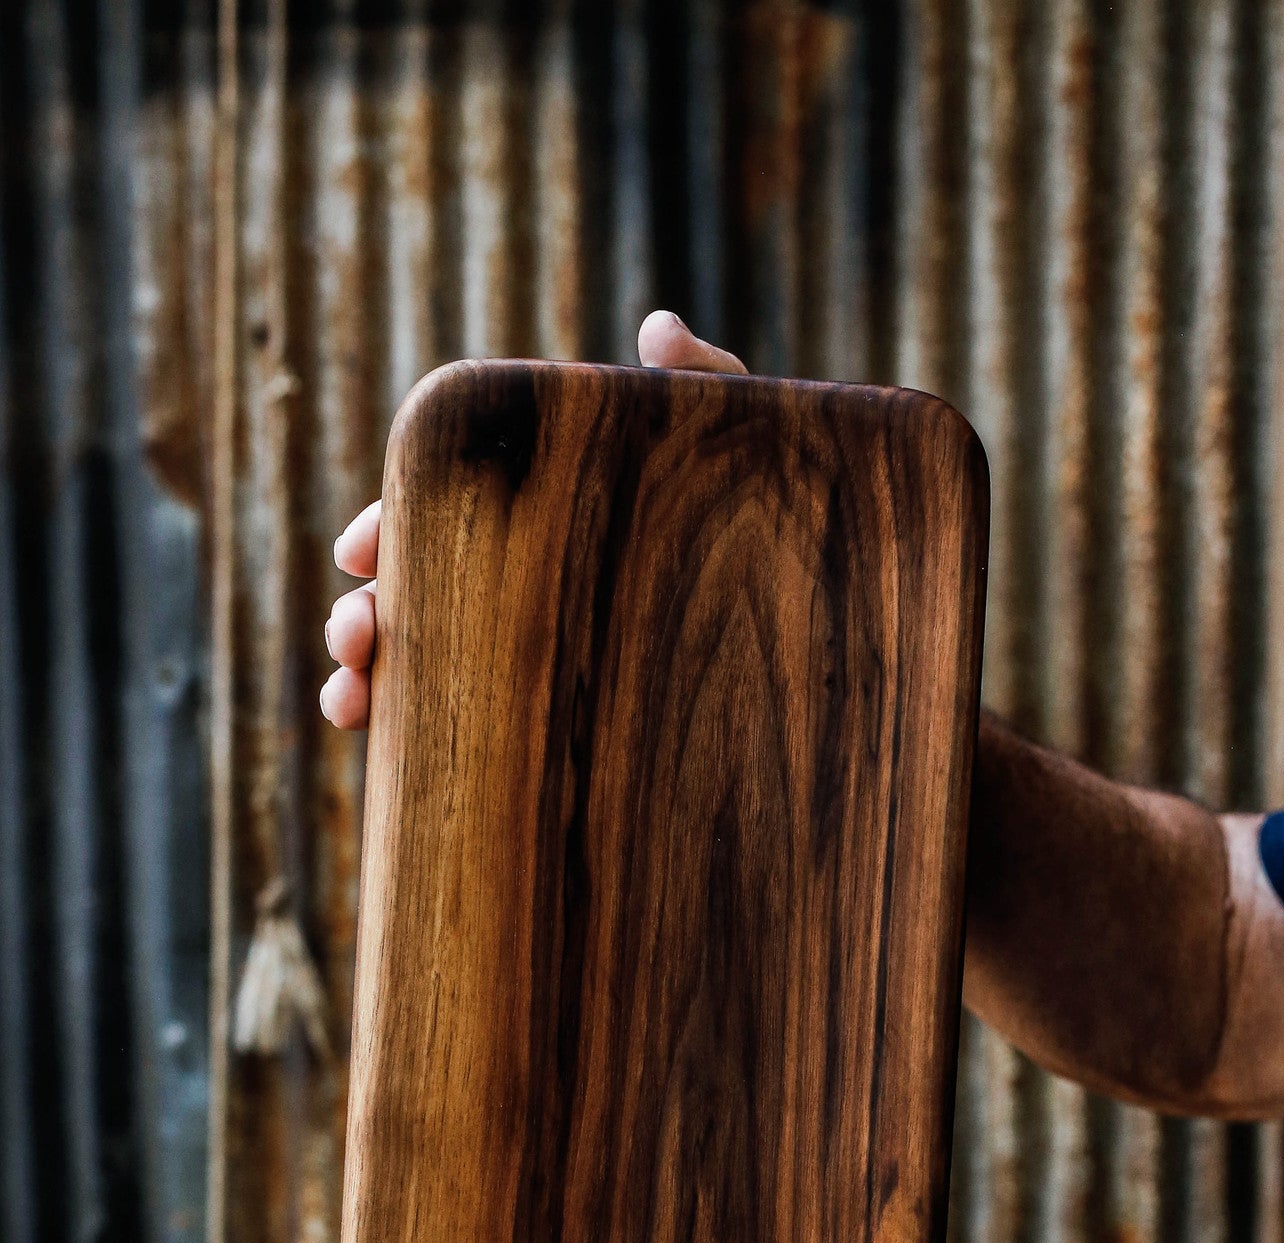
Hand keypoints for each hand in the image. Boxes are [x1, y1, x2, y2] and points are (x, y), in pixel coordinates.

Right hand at [319, 311, 746, 728]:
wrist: (825, 644)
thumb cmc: (782, 537)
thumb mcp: (746, 462)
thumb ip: (707, 392)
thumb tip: (657, 329)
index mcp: (543, 523)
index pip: (447, 516)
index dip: (392, 528)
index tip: (356, 552)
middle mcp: (530, 593)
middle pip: (423, 598)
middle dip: (368, 614)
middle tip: (353, 634)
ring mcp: (539, 665)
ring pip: (430, 672)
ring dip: (371, 682)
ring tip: (349, 700)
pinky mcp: (558, 735)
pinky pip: (465, 740)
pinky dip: (407, 748)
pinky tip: (380, 763)